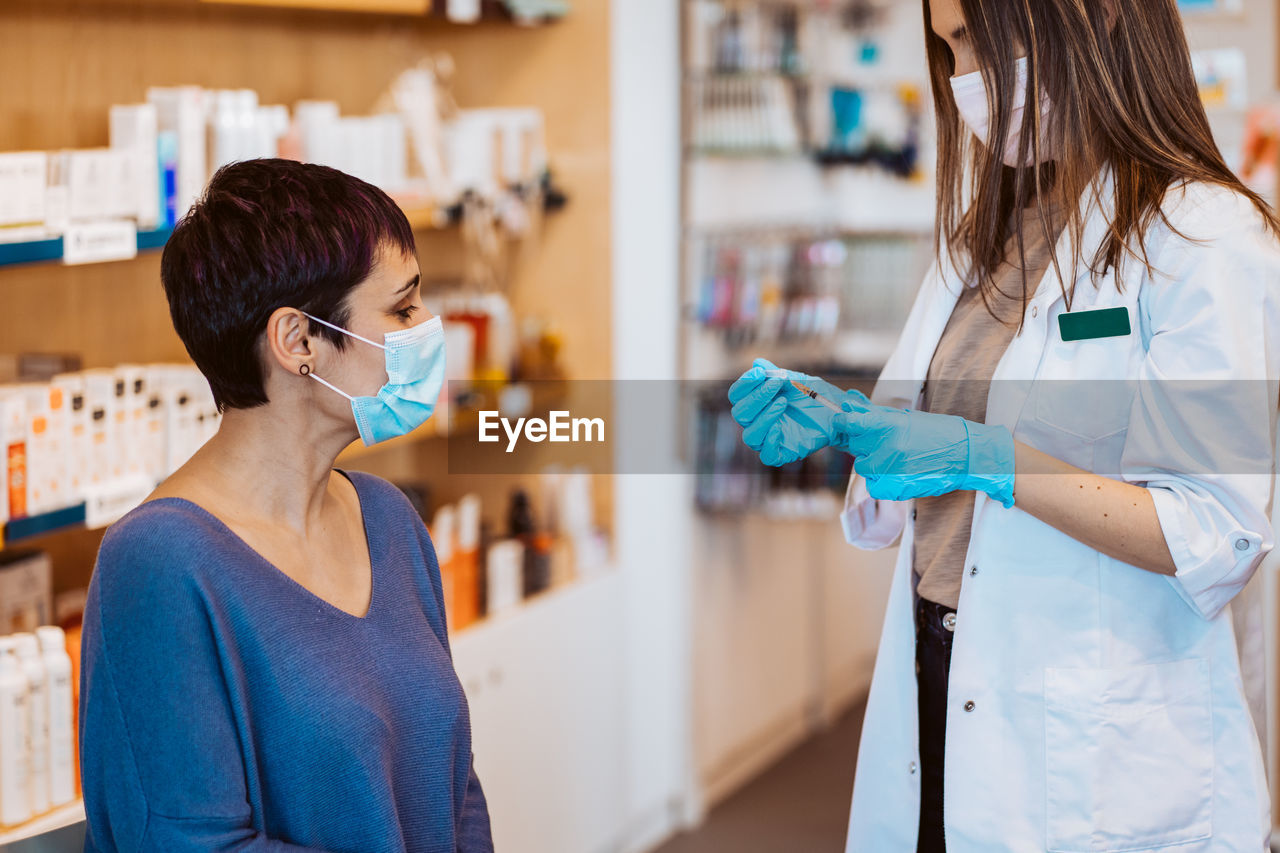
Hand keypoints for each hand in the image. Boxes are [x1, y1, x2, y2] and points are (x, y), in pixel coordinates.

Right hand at [728, 358, 870, 465]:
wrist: (839, 411)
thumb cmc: (814, 394)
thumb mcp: (797, 380)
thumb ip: (776, 374)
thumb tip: (758, 363)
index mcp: (756, 403)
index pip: (737, 395)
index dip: (744, 384)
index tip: (759, 373)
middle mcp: (758, 421)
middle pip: (740, 414)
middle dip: (756, 398)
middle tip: (776, 385)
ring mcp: (769, 438)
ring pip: (750, 436)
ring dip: (763, 418)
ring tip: (783, 403)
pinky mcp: (783, 452)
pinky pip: (767, 456)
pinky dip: (769, 443)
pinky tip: (778, 430)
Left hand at [832, 403, 1015, 506]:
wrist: (967, 455)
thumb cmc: (937, 433)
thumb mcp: (907, 418)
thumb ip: (876, 415)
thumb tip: (848, 403)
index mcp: (890, 425)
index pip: (851, 422)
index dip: (843, 422)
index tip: (842, 421)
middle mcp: (888, 447)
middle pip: (857, 448)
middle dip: (867, 447)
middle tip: (888, 446)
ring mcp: (891, 469)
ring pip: (864, 468)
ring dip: (875, 465)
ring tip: (898, 461)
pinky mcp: (896, 488)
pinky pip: (874, 487)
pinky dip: (883, 483)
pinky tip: (900, 475)